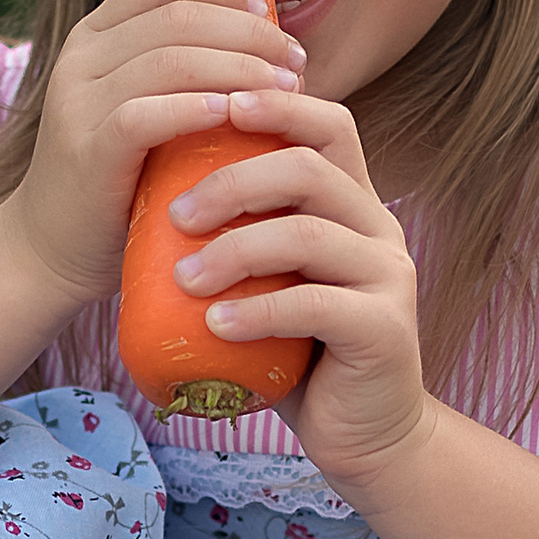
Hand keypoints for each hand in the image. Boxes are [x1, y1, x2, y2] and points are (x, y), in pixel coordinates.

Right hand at [5, 0, 307, 304]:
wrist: (50, 250)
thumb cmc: (122, 178)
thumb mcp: (146, 106)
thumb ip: (186, 70)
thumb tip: (274, 45)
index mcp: (95, 35)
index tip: (269, 19)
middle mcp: (80, 57)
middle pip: (177, 15)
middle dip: (249, 33)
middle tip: (295, 63)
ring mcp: (76, 103)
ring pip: (168, 59)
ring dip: (239, 68)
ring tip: (285, 90)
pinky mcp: (85, 151)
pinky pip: (142, 115)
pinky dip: (193, 108)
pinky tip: (232, 114)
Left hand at [164, 82, 429, 488]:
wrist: (364, 433)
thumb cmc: (300, 351)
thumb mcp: (269, 280)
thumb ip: (241, 233)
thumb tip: (150, 191)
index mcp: (354, 202)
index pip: (328, 124)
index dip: (274, 104)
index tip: (214, 106)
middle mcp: (378, 226)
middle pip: (309, 168)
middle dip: (231, 183)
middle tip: (173, 216)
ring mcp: (388, 276)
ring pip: (308, 233)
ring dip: (234, 250)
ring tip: (182, 279)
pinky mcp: (385, 329)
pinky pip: (316, 305)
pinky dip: (257, 311)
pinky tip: (216, 325)